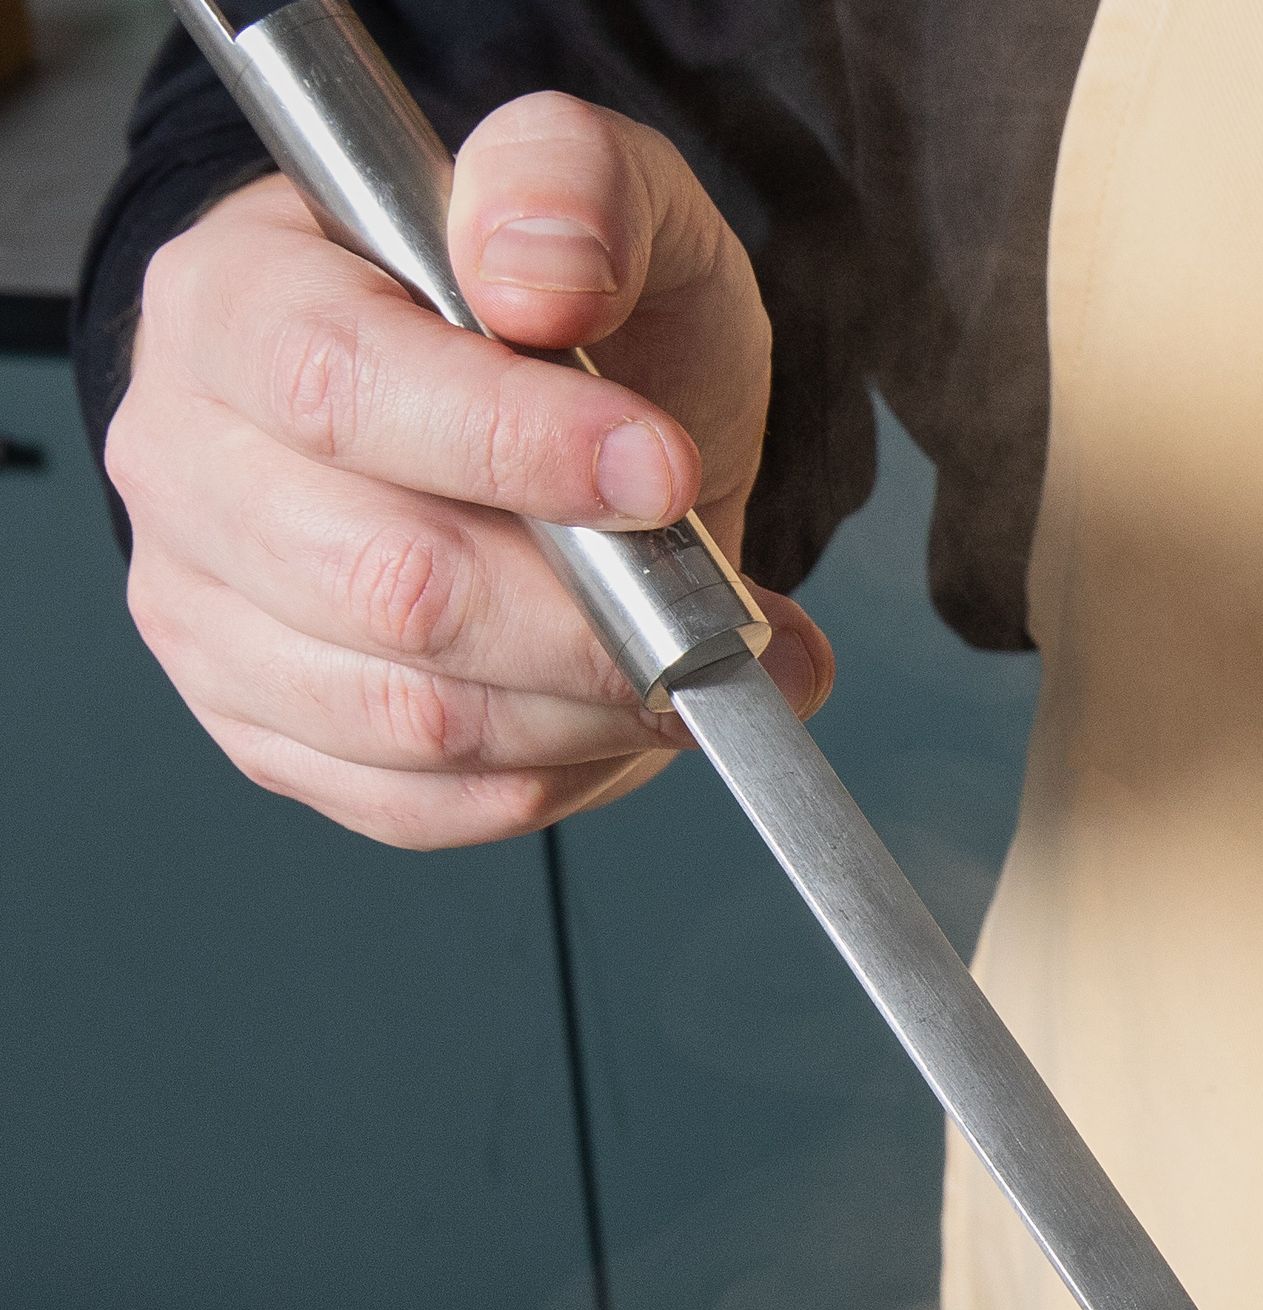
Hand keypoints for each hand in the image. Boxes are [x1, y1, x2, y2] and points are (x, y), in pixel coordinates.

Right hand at [104, 93, 830, 848]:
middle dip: (590, 617)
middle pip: (388, 587)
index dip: (517, 448)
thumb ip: (573, 188)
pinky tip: (614, 713)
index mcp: (235, 300)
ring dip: (589, 707)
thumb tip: (535, 273)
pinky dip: (555, 776)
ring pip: (415, 717)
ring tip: (688, 658)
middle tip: (711, 606)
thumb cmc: (560, 316)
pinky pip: (420, 804)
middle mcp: (187, 460)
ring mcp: (210, 609)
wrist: (556, 424)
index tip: (660, 473)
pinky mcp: (271, 732)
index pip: (342, 390)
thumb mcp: (605, 201)